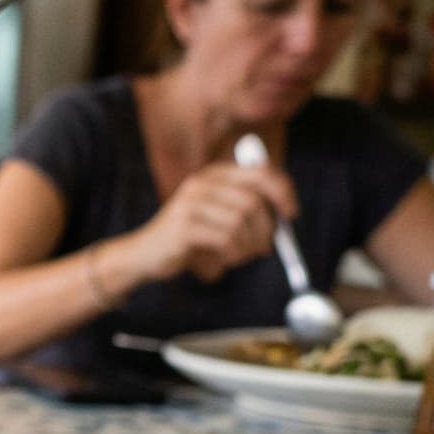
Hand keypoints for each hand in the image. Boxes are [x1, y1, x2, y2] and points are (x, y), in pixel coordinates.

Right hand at [127, 162, 298, 285]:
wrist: (143, 255)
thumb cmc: (186, 238)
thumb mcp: (216, 214)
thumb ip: (246, 206)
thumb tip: (285, 213)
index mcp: (213, 175)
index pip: (261, 173)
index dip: (283, 192)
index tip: (291, 214)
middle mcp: (201, 184)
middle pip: (254, 201)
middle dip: (267, 229)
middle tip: (265, 247)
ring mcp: (190, 204)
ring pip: (241, 222)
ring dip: (249, 246)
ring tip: (240, 257)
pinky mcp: (183, 227)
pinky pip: (225, 239)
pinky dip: (233, 254)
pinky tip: (225, 261)